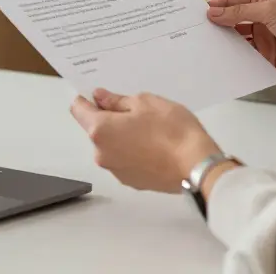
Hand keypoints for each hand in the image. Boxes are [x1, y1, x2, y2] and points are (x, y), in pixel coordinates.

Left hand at [70, 89, 220, 192]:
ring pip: (112, 145)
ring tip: (151, 130)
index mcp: (100, 130)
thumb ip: (117, 100)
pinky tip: (155, 146)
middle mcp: (102, 154)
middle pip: (96, 130)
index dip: (87, 99)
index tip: (100, 94)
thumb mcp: (145, 102)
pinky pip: (125, 160)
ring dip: (123, 136)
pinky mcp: (132, 181)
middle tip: (137, 110)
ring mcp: (116, 171)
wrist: (196, 166)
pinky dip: (134, 151)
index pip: (78, 110)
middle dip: (111, 118)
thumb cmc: (172, 131)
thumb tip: (101, 98)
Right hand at [206, 0, 275, 83]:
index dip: (219, 6)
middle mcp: (265, 20)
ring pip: (239, 41)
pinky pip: (248, 58)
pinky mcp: (269, 59)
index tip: (200, 12)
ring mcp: (267, 40)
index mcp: (267, 2)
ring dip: (226, 43)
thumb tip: (214, 12)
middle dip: (219, 25)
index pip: (236, 2)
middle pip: (235, 22)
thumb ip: (240, 12)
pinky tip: (223, 60)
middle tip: (198, 30)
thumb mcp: (270, 10)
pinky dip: (236, 59)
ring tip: (206, 46)